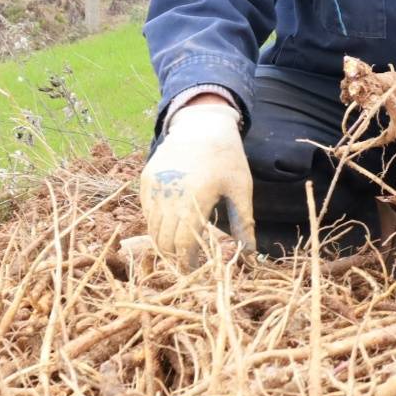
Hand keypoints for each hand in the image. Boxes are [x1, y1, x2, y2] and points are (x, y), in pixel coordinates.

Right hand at [140, 100, 254, 269]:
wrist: (202, 124)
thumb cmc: (227, 158)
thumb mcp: (241, 190)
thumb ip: (243, 224)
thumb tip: (250, 256)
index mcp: (196, 198)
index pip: (183, 243)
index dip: (187, 262)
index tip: (194, 271)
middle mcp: (170, 194)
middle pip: (164, 240)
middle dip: (173, 257)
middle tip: (184, 265)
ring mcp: (154, 187)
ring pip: (152, 228)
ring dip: (162, 242)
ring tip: (176, 250)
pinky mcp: (145, 180)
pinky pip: (146, 212)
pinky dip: (155, 224)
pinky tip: (169, 227)